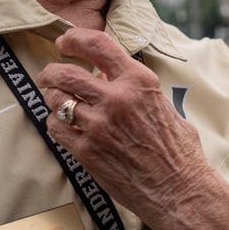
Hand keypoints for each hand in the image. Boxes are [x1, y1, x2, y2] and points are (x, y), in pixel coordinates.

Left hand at [39, 28, 212, 228]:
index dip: (75, 38)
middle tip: (48, 75)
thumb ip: (138, 90)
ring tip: (57, 103)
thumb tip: (117, 79)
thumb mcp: (165, 106)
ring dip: (52, 99)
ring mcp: (99, 125)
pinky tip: (63, 126)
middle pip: (66, 73)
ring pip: (56, 100)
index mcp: (139, 82)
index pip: (98, 44)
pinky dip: (54, 124)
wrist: (180, 190)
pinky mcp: (87, 152)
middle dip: (50, 72)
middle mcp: (117, 99)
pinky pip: (56, 128)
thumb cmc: (180, 151)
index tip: (65, 41)